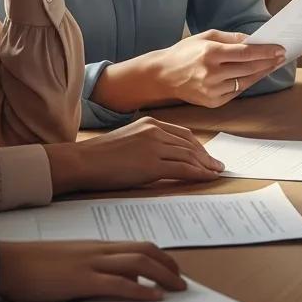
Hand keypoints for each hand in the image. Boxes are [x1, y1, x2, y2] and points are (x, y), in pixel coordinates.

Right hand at [0, 240, 184, 301]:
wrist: (9, 262)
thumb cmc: (35, 263)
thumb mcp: (70, 259)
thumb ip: (94, 264)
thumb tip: (117, 279)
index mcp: (97, 245)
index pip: (137, 245)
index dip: (160, 255)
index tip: (172, 267)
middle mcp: (99, 250)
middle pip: (145, 250)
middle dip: (168, 264)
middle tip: (181, 279)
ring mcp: (91, 264)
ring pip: (138, 263)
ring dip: (163, 275)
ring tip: (177, 288)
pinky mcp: (81, 281)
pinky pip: (118, 284)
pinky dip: (140, 290)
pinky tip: (154, 297)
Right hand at [45, 116, 223, 193]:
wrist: (83, 161)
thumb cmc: (101, 155)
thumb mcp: (129, 139)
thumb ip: (148, 142)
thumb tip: (165, 156)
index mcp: (150, 123)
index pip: (183, 134)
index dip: (198, 146)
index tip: (207, 155)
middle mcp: (155, 131)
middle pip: (190, 144)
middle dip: (206, 156)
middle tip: (217, 166)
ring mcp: (155, 146)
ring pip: (189, 156)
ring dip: (206, 166)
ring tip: (215, 173)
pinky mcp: (152, 164)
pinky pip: (183, 169)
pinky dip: (198, 173)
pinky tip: (206, 178)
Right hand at [157, 31, 286, 107]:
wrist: (162, 75)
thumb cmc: (185, 52)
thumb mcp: (206, 36)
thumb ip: (232, 38)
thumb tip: (253, 40)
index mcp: (211, 53)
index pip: (246, 53)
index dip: (266, 51)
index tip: (280, 49)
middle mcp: (212, 73)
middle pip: (249, 68)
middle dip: (268, 62)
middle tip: (281, 56)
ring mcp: (212, 90)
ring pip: (245, 82)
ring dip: (261, 73)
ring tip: (272, 65)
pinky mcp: (212, 102)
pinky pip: (236, 92)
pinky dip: (247, 83)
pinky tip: (255, 75)